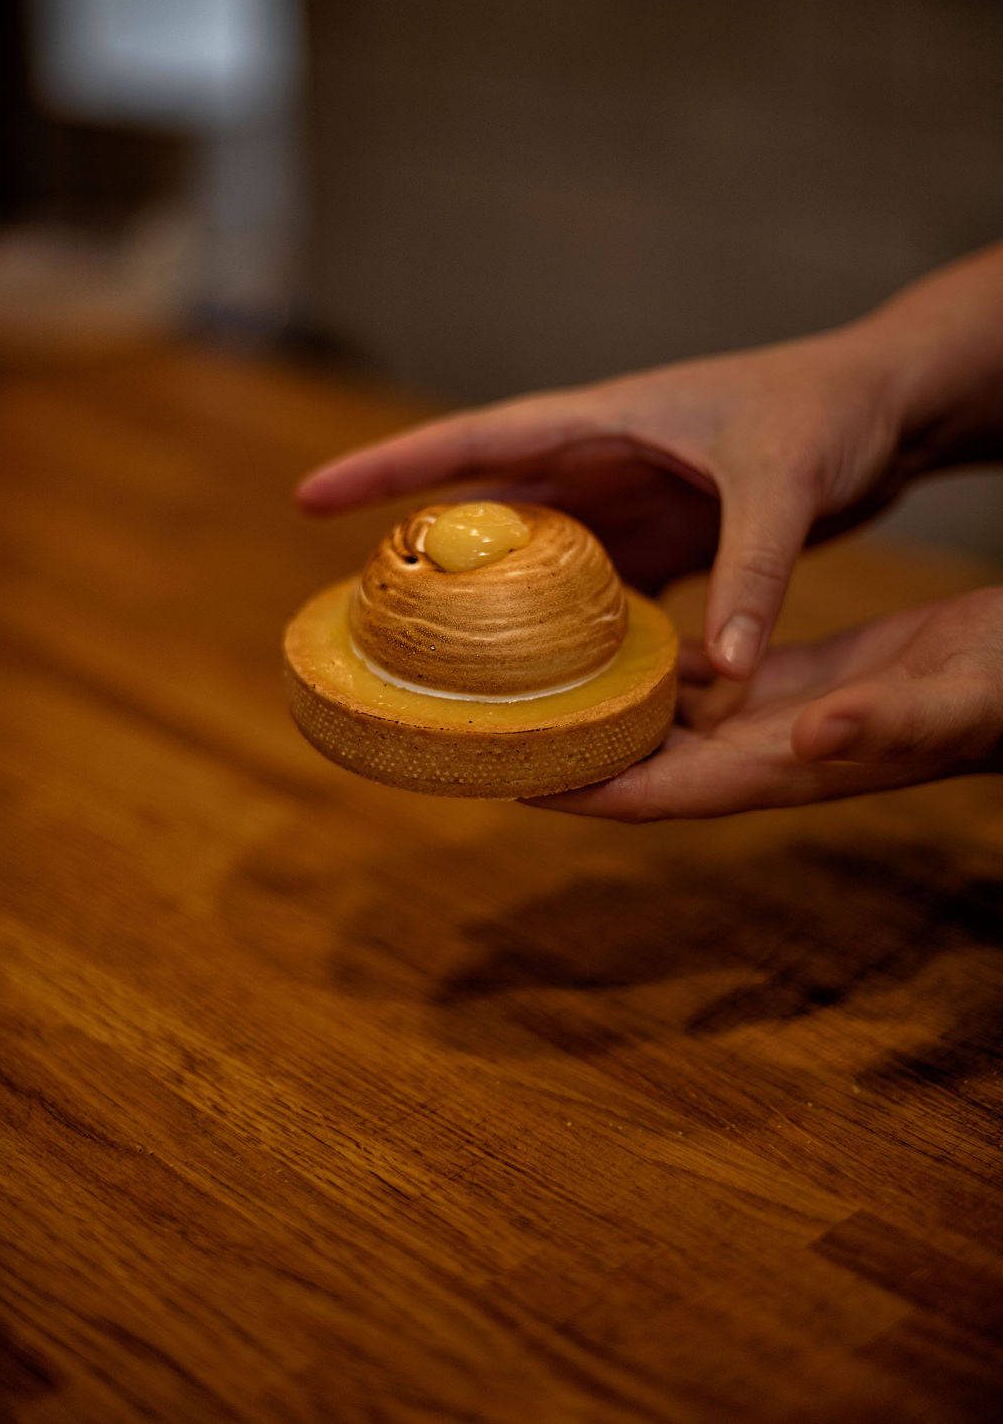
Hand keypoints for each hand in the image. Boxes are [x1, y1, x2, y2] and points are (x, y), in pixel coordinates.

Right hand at [298, 328, 909, 677]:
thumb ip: (753, 572)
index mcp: (601, 422)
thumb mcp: (785, 483)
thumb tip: (725, 674)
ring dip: (490, 609)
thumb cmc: (831, 412)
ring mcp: (632, 506)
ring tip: (433, 663)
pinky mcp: (671, 542)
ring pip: (535, 563)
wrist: (889, 407)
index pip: (471, 442)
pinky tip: (549, 686)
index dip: (386, 469)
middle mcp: (602, 465)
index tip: (307, 498)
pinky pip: (600, 596)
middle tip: (355, 608)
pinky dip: (572, 637)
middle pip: (484, 510)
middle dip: (418, 551)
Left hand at [523, 587, 1002, 818]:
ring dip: (593, 709)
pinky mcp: (784, 674)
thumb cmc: (1000, 689)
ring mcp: (769, 713)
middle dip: (565, 754)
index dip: (586, 793)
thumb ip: (884, 724)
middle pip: (638, 764)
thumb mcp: (950, 699)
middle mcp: (759, 748)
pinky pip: (694, 678)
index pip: (661, 792)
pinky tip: (604, 638)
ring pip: (658, 721)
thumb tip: (811, 738)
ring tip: (518, 680)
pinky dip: (645, 666)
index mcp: (782, 763)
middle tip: (481, 726)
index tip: (504, 779)